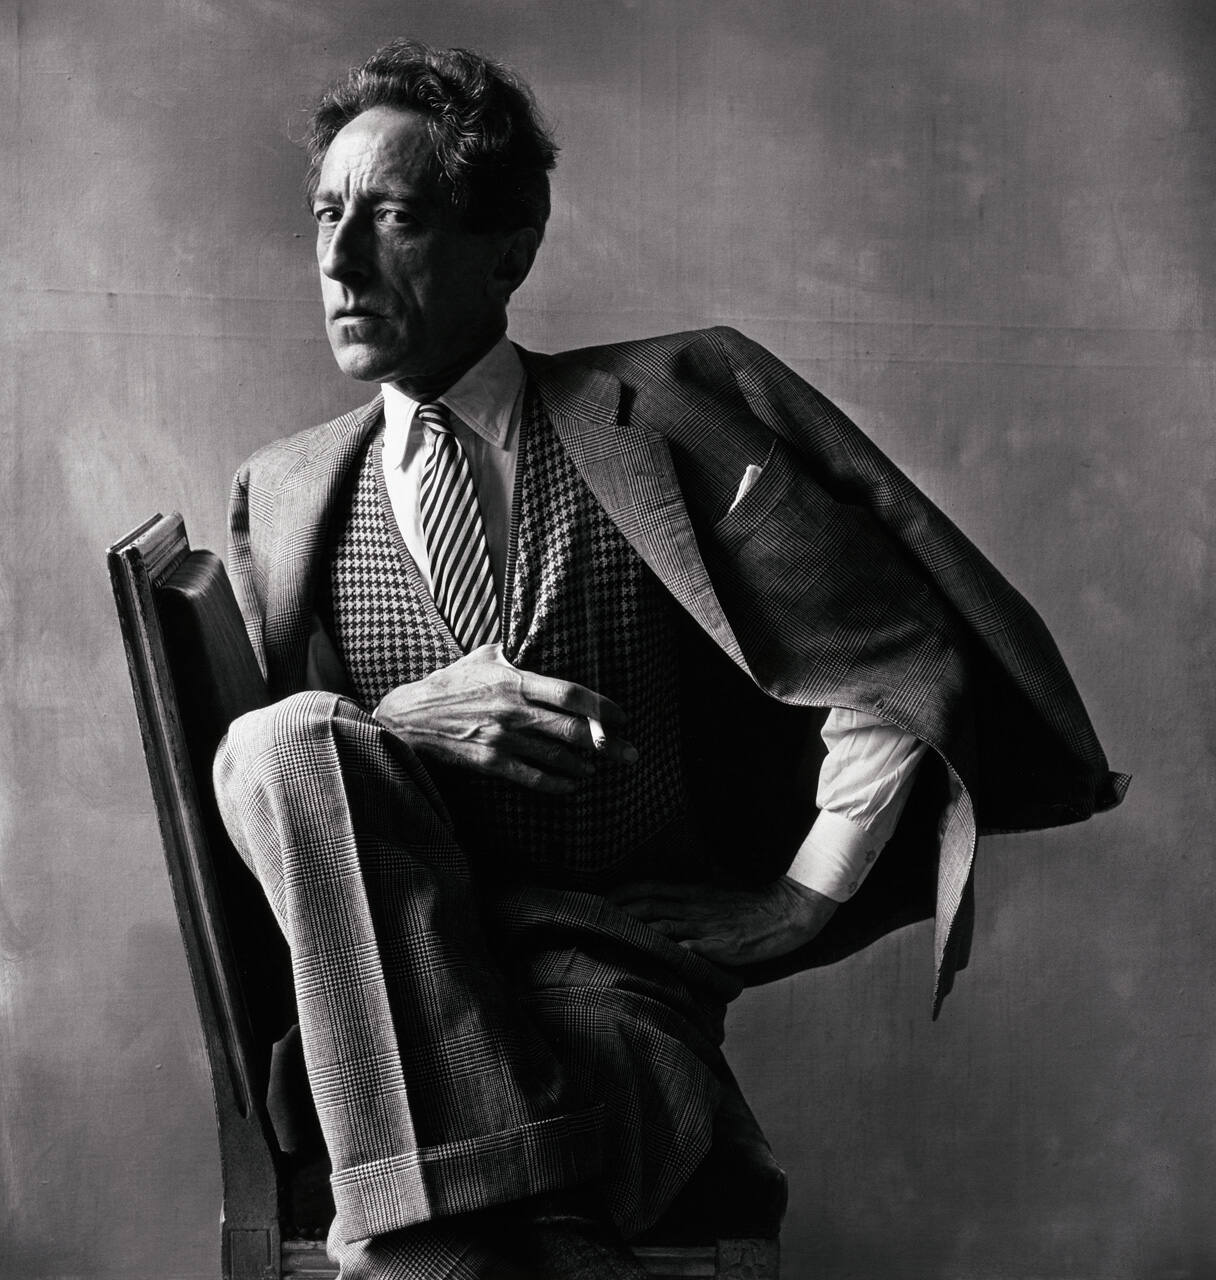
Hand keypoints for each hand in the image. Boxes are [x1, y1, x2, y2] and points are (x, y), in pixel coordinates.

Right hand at [373, 643, 636, 792]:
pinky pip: (532, 778)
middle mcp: (512, 710)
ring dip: (585, 766)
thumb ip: (518, 651)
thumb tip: (545, 637)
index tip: (621, 715)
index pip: (571, 693)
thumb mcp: (485, 655)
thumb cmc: (451, 682)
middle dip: (608, 745)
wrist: (409, 716)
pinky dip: (558, 785)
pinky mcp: (489, 761)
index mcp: (515, 679)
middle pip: (573, 730)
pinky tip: (572, 785)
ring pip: (557, 758)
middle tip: (630, 754)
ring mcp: (502, 738)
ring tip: (599, 768)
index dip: (602, 706)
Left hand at [607, 876, 837, 965]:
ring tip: (609, 935)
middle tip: (592, 915)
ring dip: (633, 930)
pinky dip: (664, 950)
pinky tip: (647, 955)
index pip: (650, 888)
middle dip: (618, 910)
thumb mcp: (720, 890)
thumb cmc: (751, 904)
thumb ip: (698, 891)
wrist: (783, 915)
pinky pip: (684, 948)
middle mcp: (692, 906)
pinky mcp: (714, 945)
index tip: (602, 897)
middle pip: (647, 905)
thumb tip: (681, 891)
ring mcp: (702, 926)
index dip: (624, 892)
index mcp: (693, 891)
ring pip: (660, 925)